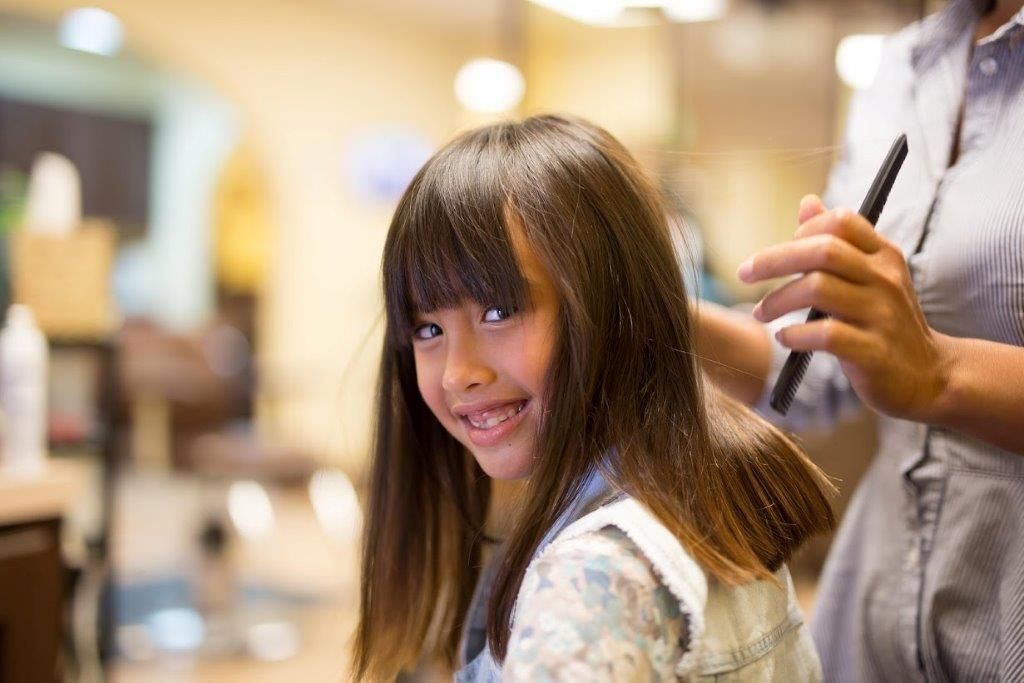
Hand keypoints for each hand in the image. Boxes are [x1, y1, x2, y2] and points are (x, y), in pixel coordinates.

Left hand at [737, 195, 952, 421]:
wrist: (929, 375)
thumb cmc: (885, 322)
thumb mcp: (870, 277)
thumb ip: (838, 242)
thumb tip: (807, 202)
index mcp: (883, 256)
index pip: (841, 222)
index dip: (803, 230)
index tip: (779, 252)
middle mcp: (885, 279)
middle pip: (822, 251)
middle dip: (774, 260)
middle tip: (744, 274)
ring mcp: (881, 315)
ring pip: (818, 289)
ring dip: (778, 300)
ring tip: (761, 313)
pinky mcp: (874, 351)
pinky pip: (825, 334)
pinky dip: (795, 335)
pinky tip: (785, 338)